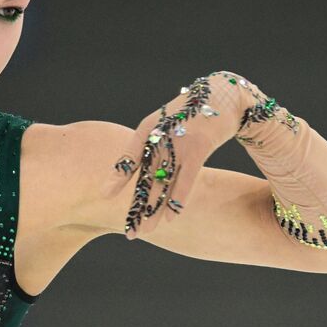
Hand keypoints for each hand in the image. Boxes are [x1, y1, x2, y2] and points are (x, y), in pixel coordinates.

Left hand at [122, 71, 265, 238]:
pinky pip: (186, 180)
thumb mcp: (162, 125)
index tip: (104, 196)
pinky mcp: (199, 149)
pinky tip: (170, 217)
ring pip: (163, 184)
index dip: (117, 177)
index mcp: (147, 130)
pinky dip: (178, 199)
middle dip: (137, 207)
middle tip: (129, 231)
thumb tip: (133, 169)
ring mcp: (179, 144)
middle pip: (146, 178)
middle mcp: (160, 138)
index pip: (129, 158)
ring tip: (145, 231)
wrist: (222, 95)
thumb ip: (146, 147)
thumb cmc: (188, 115)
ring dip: (154, 210)